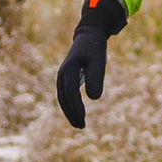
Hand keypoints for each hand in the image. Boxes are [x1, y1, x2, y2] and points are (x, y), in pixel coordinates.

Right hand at [54, 0, 125, 128]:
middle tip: (81, 127)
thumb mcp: (99, 61)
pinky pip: (64, 94)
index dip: (76, 108)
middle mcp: (62, 73)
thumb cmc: (95, 48)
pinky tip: (76, 113)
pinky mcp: (66, 77)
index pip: (70, 93)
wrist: (88, 35)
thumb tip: (93, 98)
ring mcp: (62, 75)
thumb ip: (96, 78)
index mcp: (69, 69)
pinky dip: (69, 105)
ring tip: (79, 124)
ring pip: (62, 97)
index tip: (83, 119)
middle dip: (71, 114)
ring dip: (69, 111)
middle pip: (64, 98)